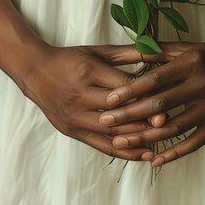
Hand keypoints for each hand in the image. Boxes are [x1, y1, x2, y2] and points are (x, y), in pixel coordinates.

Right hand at [19, 43, 176, 160]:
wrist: (35, 72)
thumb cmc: (71, 59)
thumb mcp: (99, 51)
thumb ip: (130, 53)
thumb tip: (160, 51)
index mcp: (88, 72)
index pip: (122, 87)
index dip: (145, 93)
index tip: (166, 97)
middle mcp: (80, 95)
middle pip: (118, 111)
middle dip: (144, 117)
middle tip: (169, 121)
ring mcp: (75, 116)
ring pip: (111, 131)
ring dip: (138, 137)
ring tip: (162, 139)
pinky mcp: (73, 131)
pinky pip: (101, 145)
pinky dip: (124, 151)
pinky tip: (144, 153)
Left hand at [97, 39, 204, 166]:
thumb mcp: (190, 48)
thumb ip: (162, 52)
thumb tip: (133, 51)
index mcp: (192, 63)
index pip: (155, 79)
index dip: (130, 90)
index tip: (109, 99)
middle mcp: (203, 85)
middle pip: (159, 104)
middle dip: (129, 115)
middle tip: (105, 122)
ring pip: (173, 127)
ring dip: (144, 137)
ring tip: (120, 143)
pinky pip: (193, 143)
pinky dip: (173, 153)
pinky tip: (154, 160)